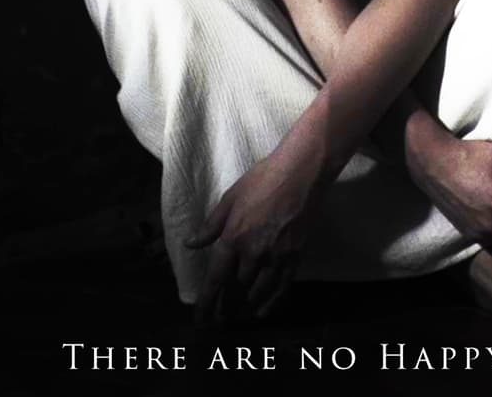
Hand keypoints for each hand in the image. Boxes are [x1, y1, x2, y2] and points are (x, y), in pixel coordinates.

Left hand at [185, 147, 318, 322]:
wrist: (301, 172)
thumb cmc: (262, 179)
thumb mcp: (230, 197)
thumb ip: (211, 225)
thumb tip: (190, 243)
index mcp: (234, 237)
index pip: (216, 278)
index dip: (207, 302)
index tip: (200, 319)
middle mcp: (254, 253)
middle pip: (237, 289)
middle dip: (226, 307)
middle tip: (219, 319)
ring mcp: (277, 256)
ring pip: (258, 292)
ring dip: (246, 308)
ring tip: (237, 318)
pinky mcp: (295, 256)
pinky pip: (281, 287)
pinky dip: (271, 303)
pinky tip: (263, 311)